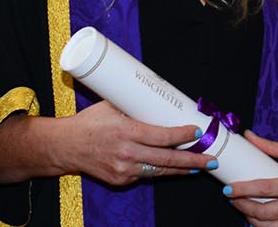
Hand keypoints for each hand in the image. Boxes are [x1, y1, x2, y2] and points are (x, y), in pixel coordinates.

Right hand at [49, 101, 216, 185]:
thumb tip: (160, 97)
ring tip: (199, 167)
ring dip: (181, 169)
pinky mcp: (121, 180)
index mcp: (126, 131)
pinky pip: (146, 175)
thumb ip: (135, 107)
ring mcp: (124, 170)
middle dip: (193, 160)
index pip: (162, 136)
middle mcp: (126, 153)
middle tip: (211, 160)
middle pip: (168, 159)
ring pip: (160, 171)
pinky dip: (160, 171)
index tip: (197, 132)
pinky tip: (173, 167)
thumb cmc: (89, 123)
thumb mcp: (111, 107)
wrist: (66, 147)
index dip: (183, 135)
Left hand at [224, 130, 277, 226]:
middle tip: (231, 198)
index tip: (228, 188)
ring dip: (252, 220)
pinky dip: (268, 226)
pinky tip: (258, 218)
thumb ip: (271, 146)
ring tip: (243, 208)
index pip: (267, 189)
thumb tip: (248, 136)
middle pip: (267, 212)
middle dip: (244, 206)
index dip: (244, 190)